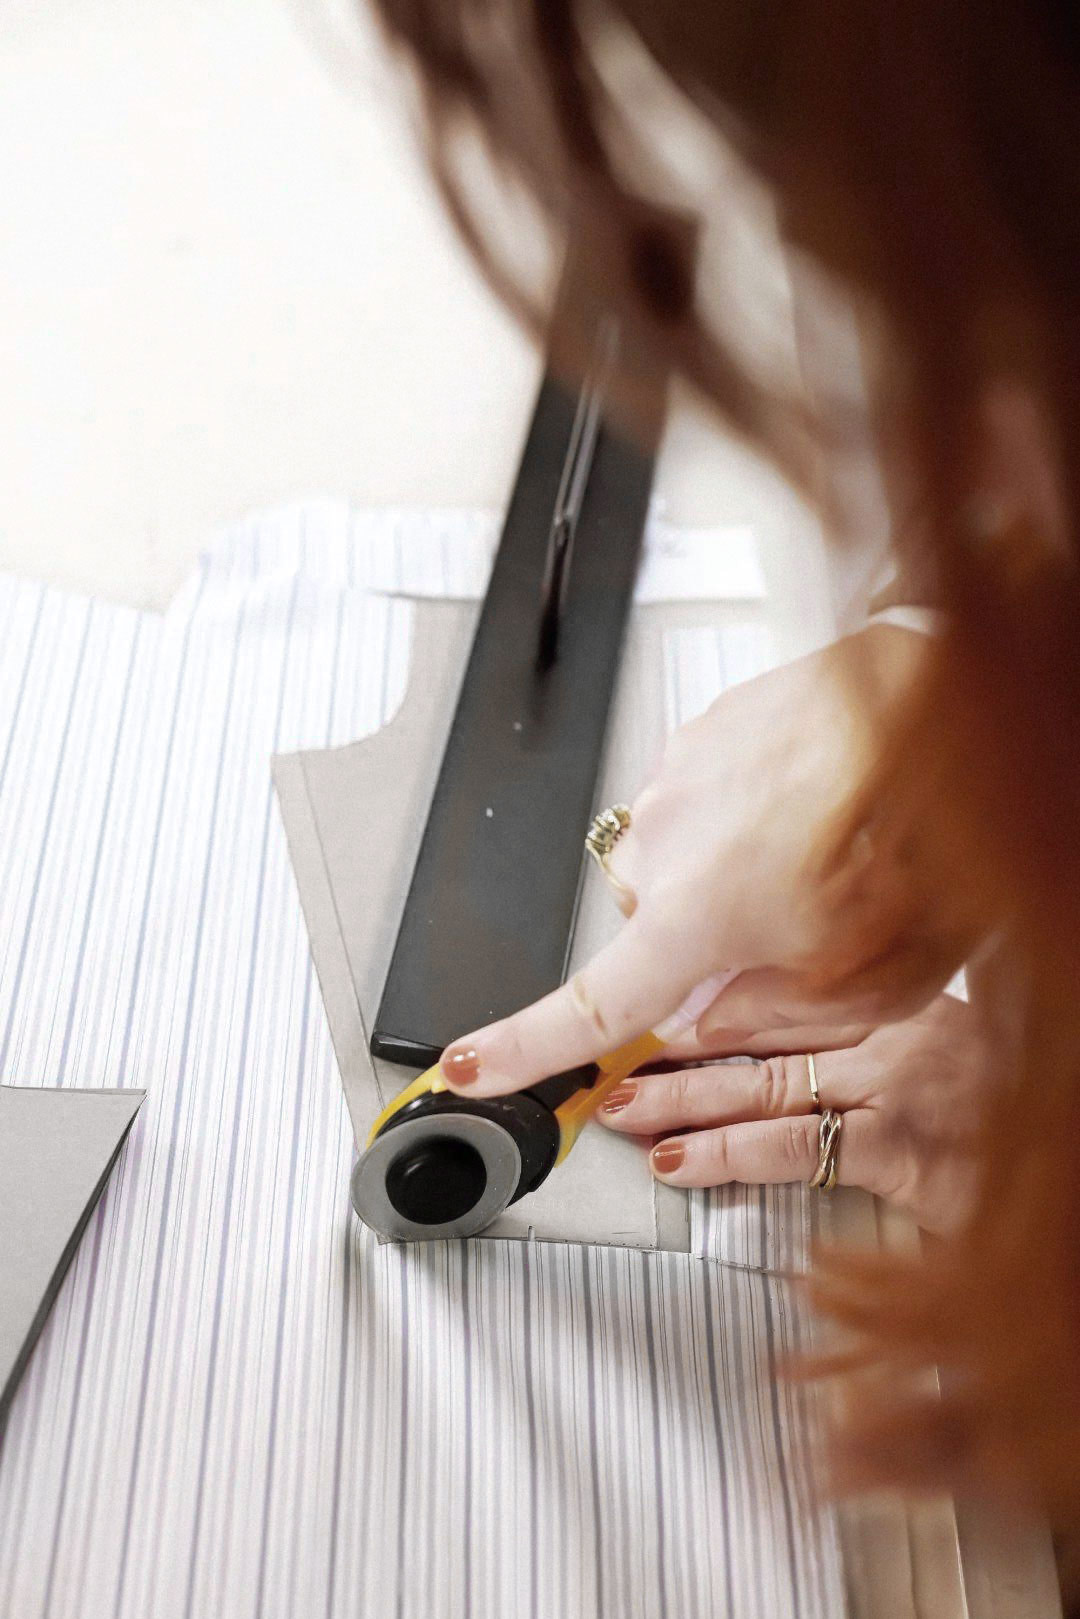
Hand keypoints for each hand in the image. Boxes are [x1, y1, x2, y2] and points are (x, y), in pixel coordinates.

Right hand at [441, 624, 934, 1096]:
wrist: (938, 691)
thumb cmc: (926, 829)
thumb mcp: (872, 980)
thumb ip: (769, 1018)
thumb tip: (711, 1017)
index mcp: (696, 920)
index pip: (589, 1008)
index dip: (521, 1048)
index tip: (469, 1066)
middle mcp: (665, 845)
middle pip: (648, 929)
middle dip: (703, 945)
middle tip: (796, 930)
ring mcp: (675, 779)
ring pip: (675, 863)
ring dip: (727, 874)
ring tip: (821, 853)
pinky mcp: (698, 733)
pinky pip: (699, 800)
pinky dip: (742, 817)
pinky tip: (814, 806)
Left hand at [598, 994, 985, 1233]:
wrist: (1070, 1183)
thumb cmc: (1010, 1122)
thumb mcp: (943, 1065)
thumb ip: (868, 1054)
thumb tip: (788, 1065)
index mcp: (904, 1003)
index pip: (787, 991)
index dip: (710, 1003)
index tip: (652, 1012)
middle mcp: (899, 1030)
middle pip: (762, 1031)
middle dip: (677, 1048)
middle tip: (611, 1059)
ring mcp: (901, 1083)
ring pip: (763, 1082)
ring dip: (681, 1097)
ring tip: (621, 1110)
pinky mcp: (904, 1145)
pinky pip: (793, 1145)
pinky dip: (727, 1153)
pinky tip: (680, 1162)